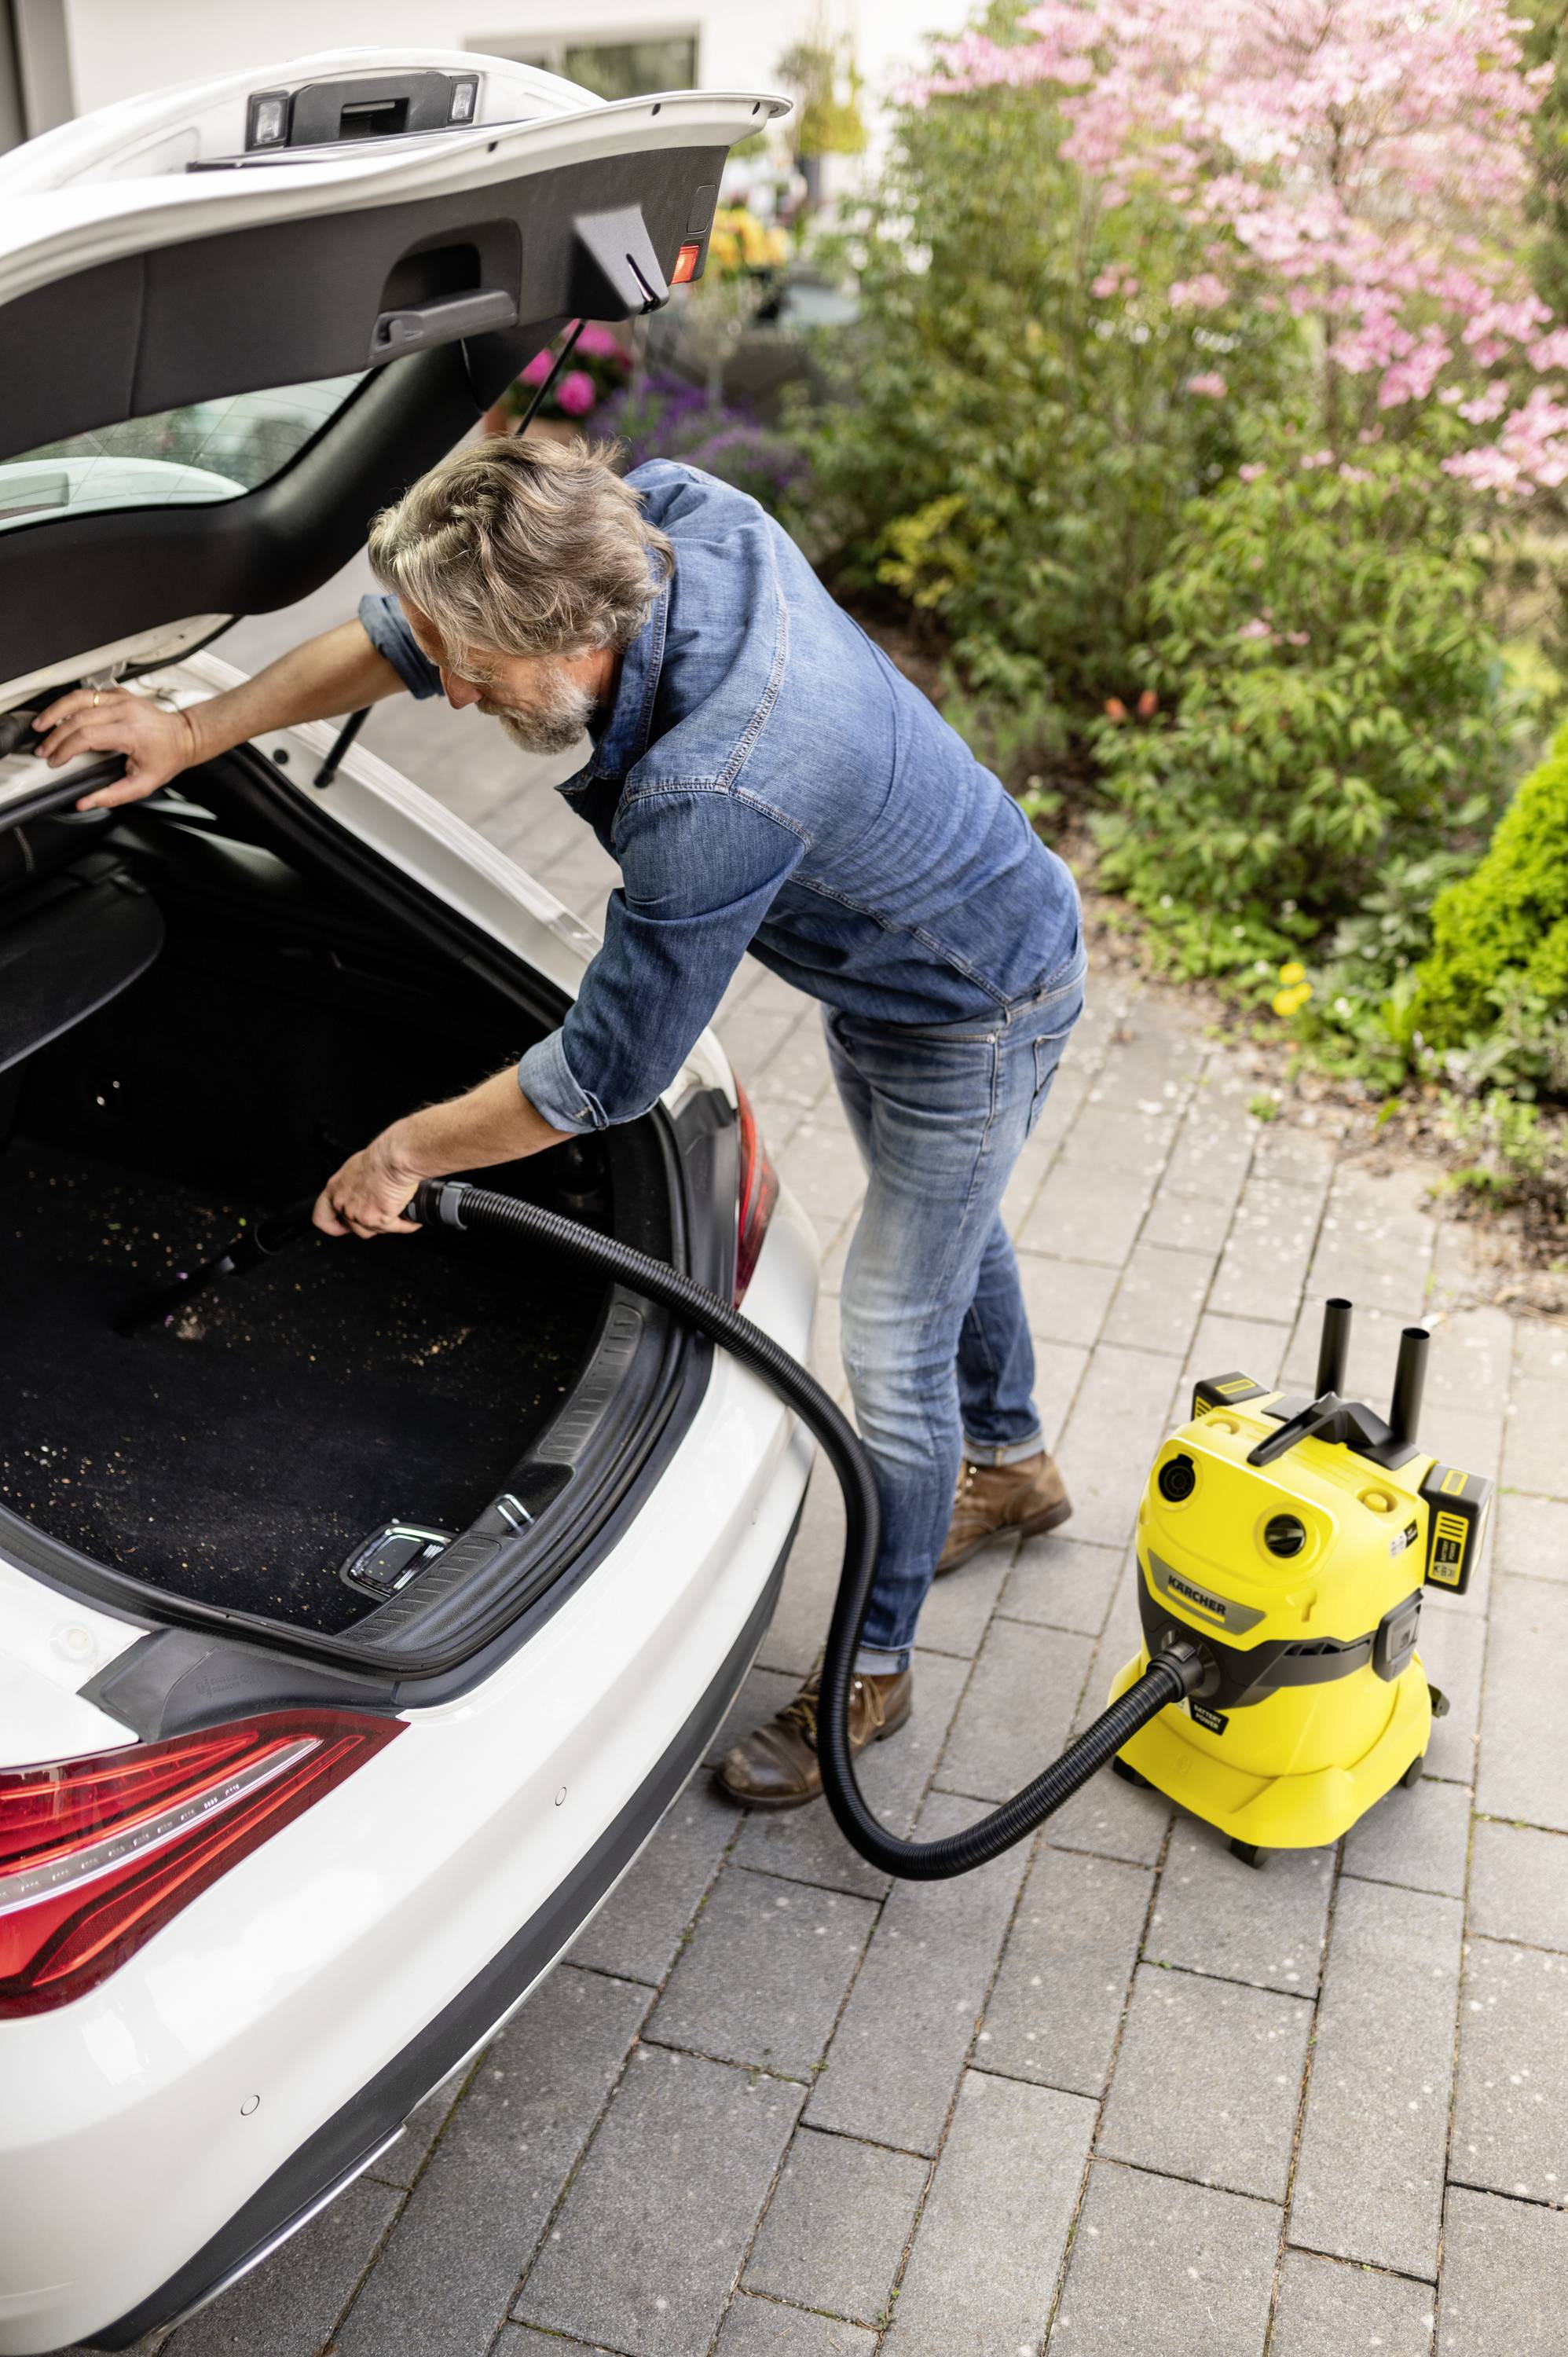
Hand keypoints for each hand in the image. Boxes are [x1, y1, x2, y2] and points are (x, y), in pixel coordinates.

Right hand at [31, 686, 199, 808]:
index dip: (65, 749)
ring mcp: (121, 698)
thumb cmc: (167, 758)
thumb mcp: (144, 784)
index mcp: (131, 731)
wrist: (184, 736)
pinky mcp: (119, 694)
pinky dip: (70, 703)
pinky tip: (60, 715)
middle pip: (77, 716)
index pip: (87, 735)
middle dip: (55, 735)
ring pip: (79, 697)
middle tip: (44, 751)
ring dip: (55, 711)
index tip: (55, 761)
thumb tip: (85, 802)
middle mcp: (125, 710)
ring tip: (41, 725)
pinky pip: (88, 694)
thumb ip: (113, 795)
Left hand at [314, 1126, 424, 1239]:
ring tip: (398, 1213)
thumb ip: (354, 1185)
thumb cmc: (379, 1157)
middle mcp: (344, 1204)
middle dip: (368, 1223)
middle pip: (352, 1227)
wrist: (394, 1159)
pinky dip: (406, 1224)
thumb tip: (364, 1190)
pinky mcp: (378, 1220)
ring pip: (373, 1231)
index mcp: (335, 1189)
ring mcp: (359, 1215)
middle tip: (380, 1216)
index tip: (341, 1226)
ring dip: (386, 1224)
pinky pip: (394, 1229)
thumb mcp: (357, 1168)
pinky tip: (411, 1219)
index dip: (333, 1225)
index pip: (321, 1217)